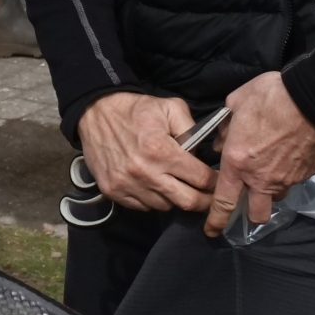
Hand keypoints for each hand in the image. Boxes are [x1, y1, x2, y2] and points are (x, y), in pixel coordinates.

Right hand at [78, 91, 212, 213]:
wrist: (94, 112)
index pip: (201, 179)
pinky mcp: (113, 191)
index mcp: (162, 151)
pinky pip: (143, 206)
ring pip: (165, 207)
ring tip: (176, 185)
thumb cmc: (136, 110)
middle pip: (188, 202)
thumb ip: (192, 129)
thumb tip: (201, 154)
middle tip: (209, 196)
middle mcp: (146, 173)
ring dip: (175, 198)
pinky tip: (154, 185)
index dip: (215, 183)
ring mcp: (127, 185)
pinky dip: (153, 200)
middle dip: (204, 201)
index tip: (220, 182)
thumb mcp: (170, 107)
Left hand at [207, 72, 314, 238]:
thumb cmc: (269, 97)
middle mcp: (262, 178)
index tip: (212, 231)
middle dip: (251, 215)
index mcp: (238, 163)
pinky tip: (289, 156)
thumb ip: (225, 128)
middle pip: (257, 214)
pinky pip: (295, 180)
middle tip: (249, 203)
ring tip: (271, 170)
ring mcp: (288, 178)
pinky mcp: (308, 172)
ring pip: (278, 196)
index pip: (224, 202)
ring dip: (272, 190)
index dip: (216, 221)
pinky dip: (289, 174)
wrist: (312, 96)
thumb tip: (221, 142)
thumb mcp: (235, 104)